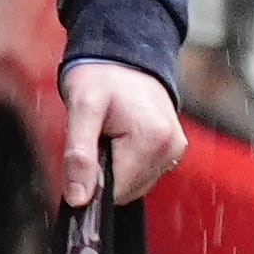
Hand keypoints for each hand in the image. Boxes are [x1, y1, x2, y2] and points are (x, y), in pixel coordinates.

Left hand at [63, 58, 186, 209]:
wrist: (122, 54)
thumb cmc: (101, 75)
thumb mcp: (81, 109)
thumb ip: (79, 156)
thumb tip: (78, 199)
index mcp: (153, 140)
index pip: (117, 192)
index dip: (92, 178)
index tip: (88, 147)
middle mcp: (171, 148)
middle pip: (126, 189)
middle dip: (104, 169)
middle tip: (98, 133)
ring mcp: (175, 149)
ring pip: (134, 183)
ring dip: (114, 165)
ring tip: (110, 130)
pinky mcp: (172, 148)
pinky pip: (142, 172)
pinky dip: (125, 160)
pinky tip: (120, 135)